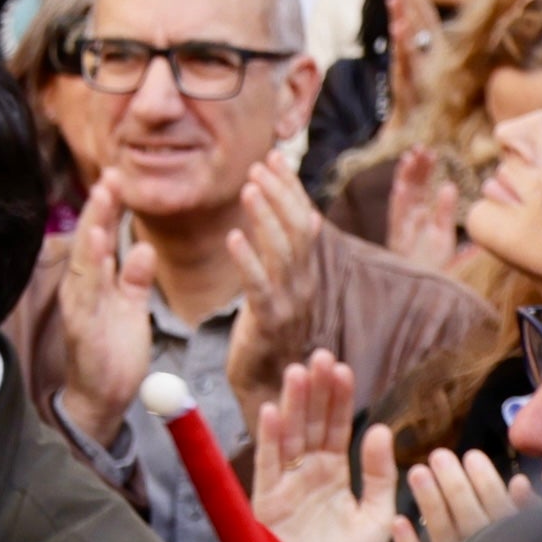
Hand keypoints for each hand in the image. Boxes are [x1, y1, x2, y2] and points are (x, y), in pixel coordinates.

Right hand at [48, 189, 154, 427]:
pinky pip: (86, 292)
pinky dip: (90, 267)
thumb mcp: (130, 307)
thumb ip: (135, 278)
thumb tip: (144, 248)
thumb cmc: (114, 351)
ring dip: (93, 227)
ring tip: (103, 198)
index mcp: (94, 281)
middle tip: (112, 176)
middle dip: (99, 208)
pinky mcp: (83, 327)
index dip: (107, 208)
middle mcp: (82, 288)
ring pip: (84, 260)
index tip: (118, 178)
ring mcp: (80, 307)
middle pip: (88, 240)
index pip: (98, 236)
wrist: (103, 398)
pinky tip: (98, 244)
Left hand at [231, 158, 329, 388]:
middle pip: (298, 230)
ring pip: (283, 252)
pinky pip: (259, 286)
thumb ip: (290, 252)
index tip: (274, 157)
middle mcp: (304, 285)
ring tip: (249, 187)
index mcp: (307, 274)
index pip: (305, 220)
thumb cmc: (268, 332)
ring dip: (266, 216)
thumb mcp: (282, 287)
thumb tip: (309, 213)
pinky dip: (248, 258)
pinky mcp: (268, 322)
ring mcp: (290, 304)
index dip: (290, 187)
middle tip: (259, 164)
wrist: (268, 385)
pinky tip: (233, 236)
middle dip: (280, 193)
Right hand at [247, 350, 398, 541]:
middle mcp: (308, 475)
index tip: (343, 368)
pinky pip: (267, 465)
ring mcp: (286, 486)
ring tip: (299, 372)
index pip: (337, 429)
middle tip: (322, 357)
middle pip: (311, 424)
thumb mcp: (377, 519)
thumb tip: (381, 429)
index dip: (339, 400)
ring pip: (289, 436)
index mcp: (335, 476)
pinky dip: (268, 439)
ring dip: (292, 405)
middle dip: (316, 391)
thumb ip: (380, 476)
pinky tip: (271, 411)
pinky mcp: (267, 503)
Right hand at [384, 150, 463, 278]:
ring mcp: (401, 228)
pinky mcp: (398, 239)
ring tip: (411, 157)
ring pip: (401, 197)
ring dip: (405, 178)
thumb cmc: (433, 267)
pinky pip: (396, 216)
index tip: (431, 153)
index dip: (424, 170)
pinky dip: (398, 200)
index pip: (421, 188)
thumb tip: (449, 186)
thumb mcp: (444, 236)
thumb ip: (444, 212)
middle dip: (414, 168)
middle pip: (410, 188)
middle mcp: (407, 219)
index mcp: (419, 217)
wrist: (425, 293)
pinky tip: (402, 184)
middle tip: (422, 148)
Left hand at [399, 445, 526, 541]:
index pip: (501, 514)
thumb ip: (531, 515)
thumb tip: (519, 481)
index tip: (472, 455)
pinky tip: (398, 522)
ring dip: (431, 508)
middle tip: (438, 455)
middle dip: (455, 488)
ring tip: (417, 472)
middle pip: (470, 523)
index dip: (487, 484)